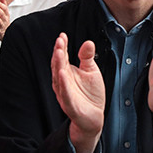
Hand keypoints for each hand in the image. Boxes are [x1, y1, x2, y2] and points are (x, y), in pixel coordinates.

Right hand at [51, 33, 105, 152]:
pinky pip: (65, 94)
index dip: (62, 46)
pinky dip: (63, 84)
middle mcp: (63, 82)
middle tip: (60, 41)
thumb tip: (88, 42)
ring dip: (58, 65)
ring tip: (59, 53)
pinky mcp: (70, 105)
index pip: (63, 57)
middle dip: (58, 53)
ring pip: (59, 78)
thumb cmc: (90, 94)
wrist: (94, 117)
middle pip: (58, 65)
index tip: (63, 35)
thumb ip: (87, 58)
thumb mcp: (91, 71)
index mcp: (67, 73)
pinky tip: (62, 74)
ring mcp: (65, 93)